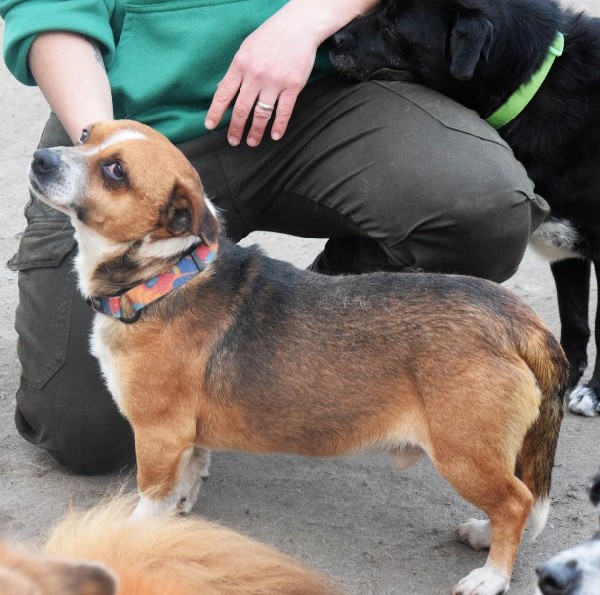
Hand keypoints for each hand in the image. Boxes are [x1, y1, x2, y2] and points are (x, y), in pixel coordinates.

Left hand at [204, 11, 319, 146]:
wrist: (298, 26)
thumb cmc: (271, 36)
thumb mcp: (246, 48)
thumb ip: (235, 71)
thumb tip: (222, 90)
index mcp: (241, 65)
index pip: (223, 94)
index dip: (215, 113)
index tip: (210, 126)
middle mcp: (255, 75)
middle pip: (241, 109)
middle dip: (235, 128)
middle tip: (233, 141)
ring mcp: (274, 82)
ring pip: (261, 114)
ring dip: (255, 131)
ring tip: (252, 142)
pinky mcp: (292, 86)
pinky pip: (284, 111)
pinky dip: (279, 126)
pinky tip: (275, 136)